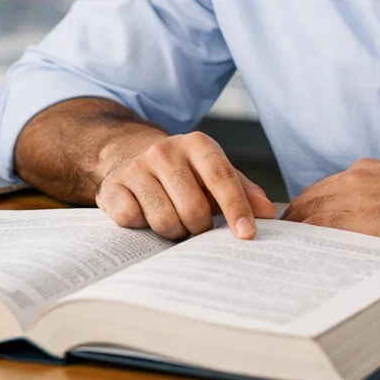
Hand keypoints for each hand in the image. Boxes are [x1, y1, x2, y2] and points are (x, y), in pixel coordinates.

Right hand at [96, 131, 275, 239]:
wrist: (132, 158)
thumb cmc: (184, 173)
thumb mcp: (215, 174)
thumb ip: (244, 191)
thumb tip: (268, 213)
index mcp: (198, 144)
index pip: (221, 177)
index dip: (236, 207)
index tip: (246, 234)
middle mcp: (165, 150)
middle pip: (193, 208)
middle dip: (199, 229)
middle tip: (197, 228)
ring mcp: (136, 167)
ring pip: (164, 220)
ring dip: (174, 232)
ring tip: (174, 223)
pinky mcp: (112, 186)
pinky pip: (133, 222)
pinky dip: (144, 229)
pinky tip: (146, 217)